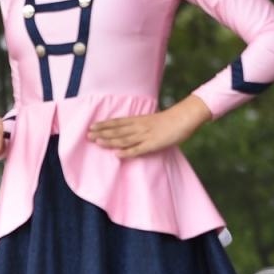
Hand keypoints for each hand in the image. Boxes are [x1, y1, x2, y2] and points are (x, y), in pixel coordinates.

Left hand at [88, 96, 211, 158]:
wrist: (184, 118)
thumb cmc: (170, 120)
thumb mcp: (152, 120)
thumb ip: (141, 124)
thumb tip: (131, 129)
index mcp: (139, 119)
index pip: (118, 122)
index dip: (104, 124)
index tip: (91, 126)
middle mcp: (139, 126)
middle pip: (118, 130)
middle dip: (102, 133)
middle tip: (88, 135)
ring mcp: (146, 135)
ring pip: (125, 139)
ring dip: (110, 141)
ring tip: (97, 143)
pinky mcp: (153, 144)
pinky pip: (138, 149)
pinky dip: (127, 152)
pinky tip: (117, 155)